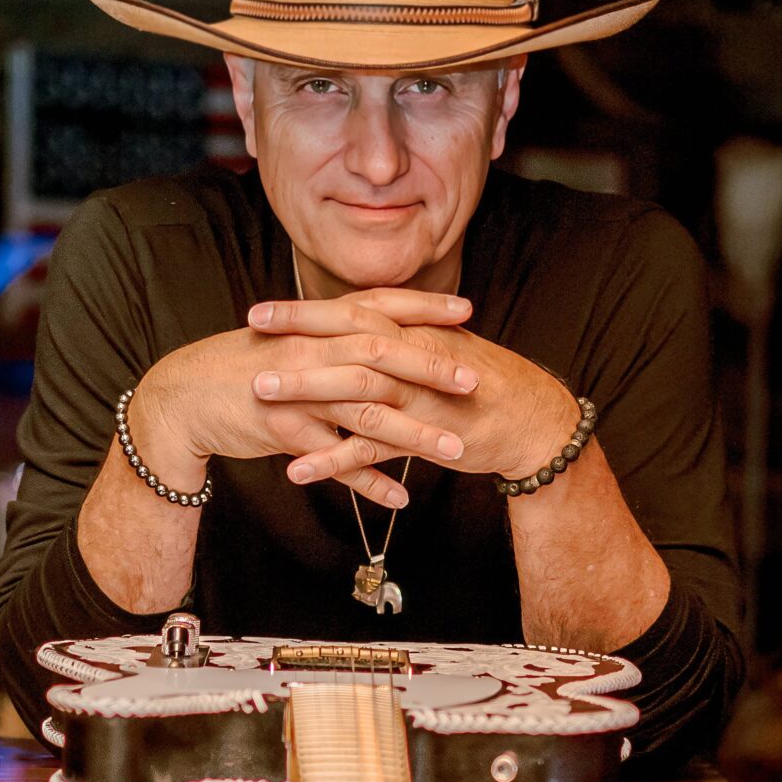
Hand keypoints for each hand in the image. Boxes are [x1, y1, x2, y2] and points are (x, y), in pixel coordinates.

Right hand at [129, 288, 479, 511]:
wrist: (181, 398)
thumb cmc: (241, 369)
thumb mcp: (288, 342)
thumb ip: (330, 338)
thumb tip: (373, 331)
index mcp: (316, 326)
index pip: (379, 306)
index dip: (424, 307)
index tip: (467, 311)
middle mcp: (311, 352)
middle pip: (381, 356)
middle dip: (432, 367)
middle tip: (475, 380)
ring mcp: (298, 392)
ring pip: (367, 413)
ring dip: (415, 433)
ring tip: (456, 450)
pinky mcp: (283, 430)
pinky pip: (335, 460)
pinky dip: (369, 480)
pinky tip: (400, 497)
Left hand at [247, 296, 579, 495]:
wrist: (532, 420)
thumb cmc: (483, 384)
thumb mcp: (438, 351)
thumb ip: (400, 340)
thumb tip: (359, 331)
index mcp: (413, 331)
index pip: (351, 312)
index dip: (305, 311)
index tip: (261, 311)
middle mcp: (413, 355)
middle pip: (347, 339)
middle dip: (296, 336)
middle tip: (249, 338)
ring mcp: (418, 395)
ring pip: (355, 387)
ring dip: (305, 389)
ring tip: (260, 394)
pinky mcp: (425, 435)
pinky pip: (371, 448)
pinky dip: (333, 459)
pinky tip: (296, 470)